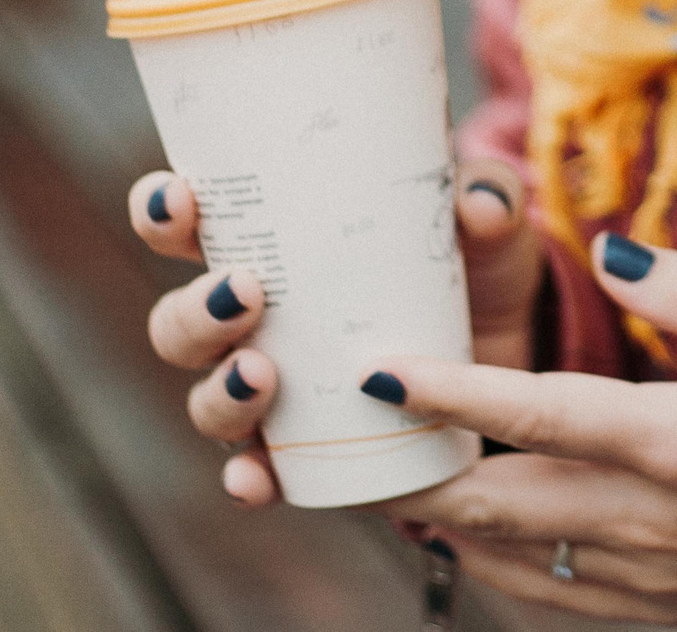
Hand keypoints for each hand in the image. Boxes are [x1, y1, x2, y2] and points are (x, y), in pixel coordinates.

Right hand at [124, 156, 548, 504]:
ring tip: (262, 374)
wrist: (513, 358)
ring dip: (219, 392)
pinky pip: (257, 473)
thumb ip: (487, 203)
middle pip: (178, 321)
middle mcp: (254, 321)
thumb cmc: (474, 270)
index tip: (183, 198)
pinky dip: (248, 478)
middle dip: (195, 312)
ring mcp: (274, 390)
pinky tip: (256, 478)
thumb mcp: (485, 230)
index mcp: (274, 245)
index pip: (187, 224)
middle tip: (247, 292)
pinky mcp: (306, 451)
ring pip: (207, 399)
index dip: (162, 211)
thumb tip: (481, 203)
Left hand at [371, 236, 676, 631]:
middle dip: (410, 468)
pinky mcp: (660, 615)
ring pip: (507, 560)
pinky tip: (473, 532)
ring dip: (440, 519)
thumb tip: (610, 252)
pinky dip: (493, 565)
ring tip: (388, 468)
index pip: (534, 416)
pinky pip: (549, 598)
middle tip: (349, 426)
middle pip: (492, 505)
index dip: (448, 393)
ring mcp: (650, 581)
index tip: (381, 368)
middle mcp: (649, 521)